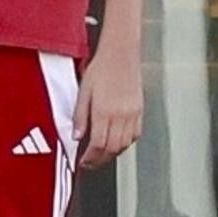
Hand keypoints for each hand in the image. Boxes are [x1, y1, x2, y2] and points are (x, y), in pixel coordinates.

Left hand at [73, 47, 143, 169]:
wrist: (121, 53)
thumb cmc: (101, 68)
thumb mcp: (83, 91)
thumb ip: (80, 116)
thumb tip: (77, 135)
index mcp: (104, 110)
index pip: (98, 144)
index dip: (90, 157)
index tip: (84, 161)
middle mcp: (121, 114)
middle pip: (112, 148)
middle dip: (100, 160)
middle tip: (91, 162)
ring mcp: (133, 113)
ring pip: (125, 144)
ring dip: (113, 153)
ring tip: (102, 154)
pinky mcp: (140, 110)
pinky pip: (135, 134)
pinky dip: (126, 143)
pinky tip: (117, 141)